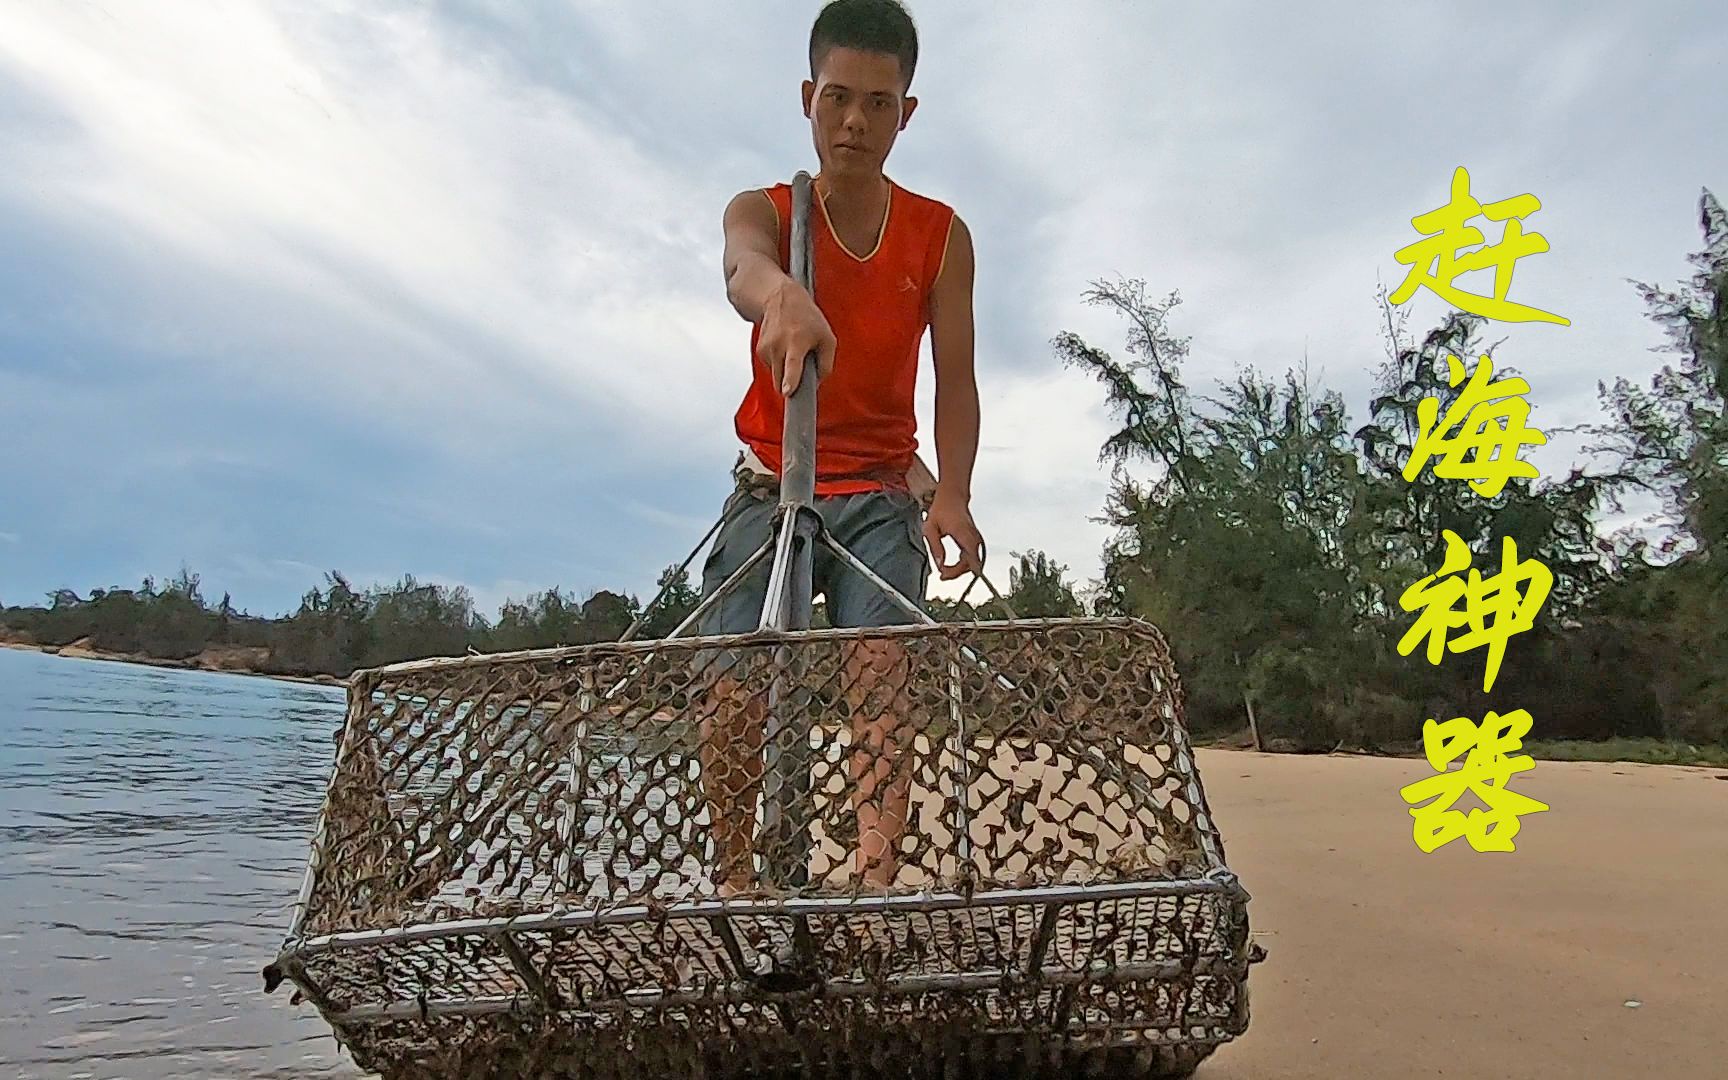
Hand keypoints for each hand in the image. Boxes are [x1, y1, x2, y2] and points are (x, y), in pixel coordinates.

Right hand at [756, 280, 836, 395]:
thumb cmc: (806, 317)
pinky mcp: (759, 351)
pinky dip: (780, 362)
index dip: (789, 382)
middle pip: (781, 381)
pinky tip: (785, 347)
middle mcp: (778, 346)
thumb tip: (817, 383)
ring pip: (776, 375)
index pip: (791, 367)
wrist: (780, 298)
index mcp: (796, 342)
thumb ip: (826, 363)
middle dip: (790, 383)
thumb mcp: (827, 338)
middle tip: (800, 371)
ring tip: (794, 350)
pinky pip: (772, 367)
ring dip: (786, 370)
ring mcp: (766, 348)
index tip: (787, 391)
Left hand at [923, 490, 984, 580]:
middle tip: (943, 574)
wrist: (953, 496)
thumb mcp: (931, 528)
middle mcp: (973, 538)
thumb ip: (936, 547)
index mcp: (964, 535)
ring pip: (974, 562)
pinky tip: (954, 565)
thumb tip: (940, 564)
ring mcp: (976, 539)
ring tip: (946, 571)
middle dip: (958, 573)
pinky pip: (973, 556)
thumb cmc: (943, 508)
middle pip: (973, 564)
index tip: (944, 574)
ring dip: (961, 569)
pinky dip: (964, 563)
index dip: (957, 572)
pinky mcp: (974, 540)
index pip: (969, 561)